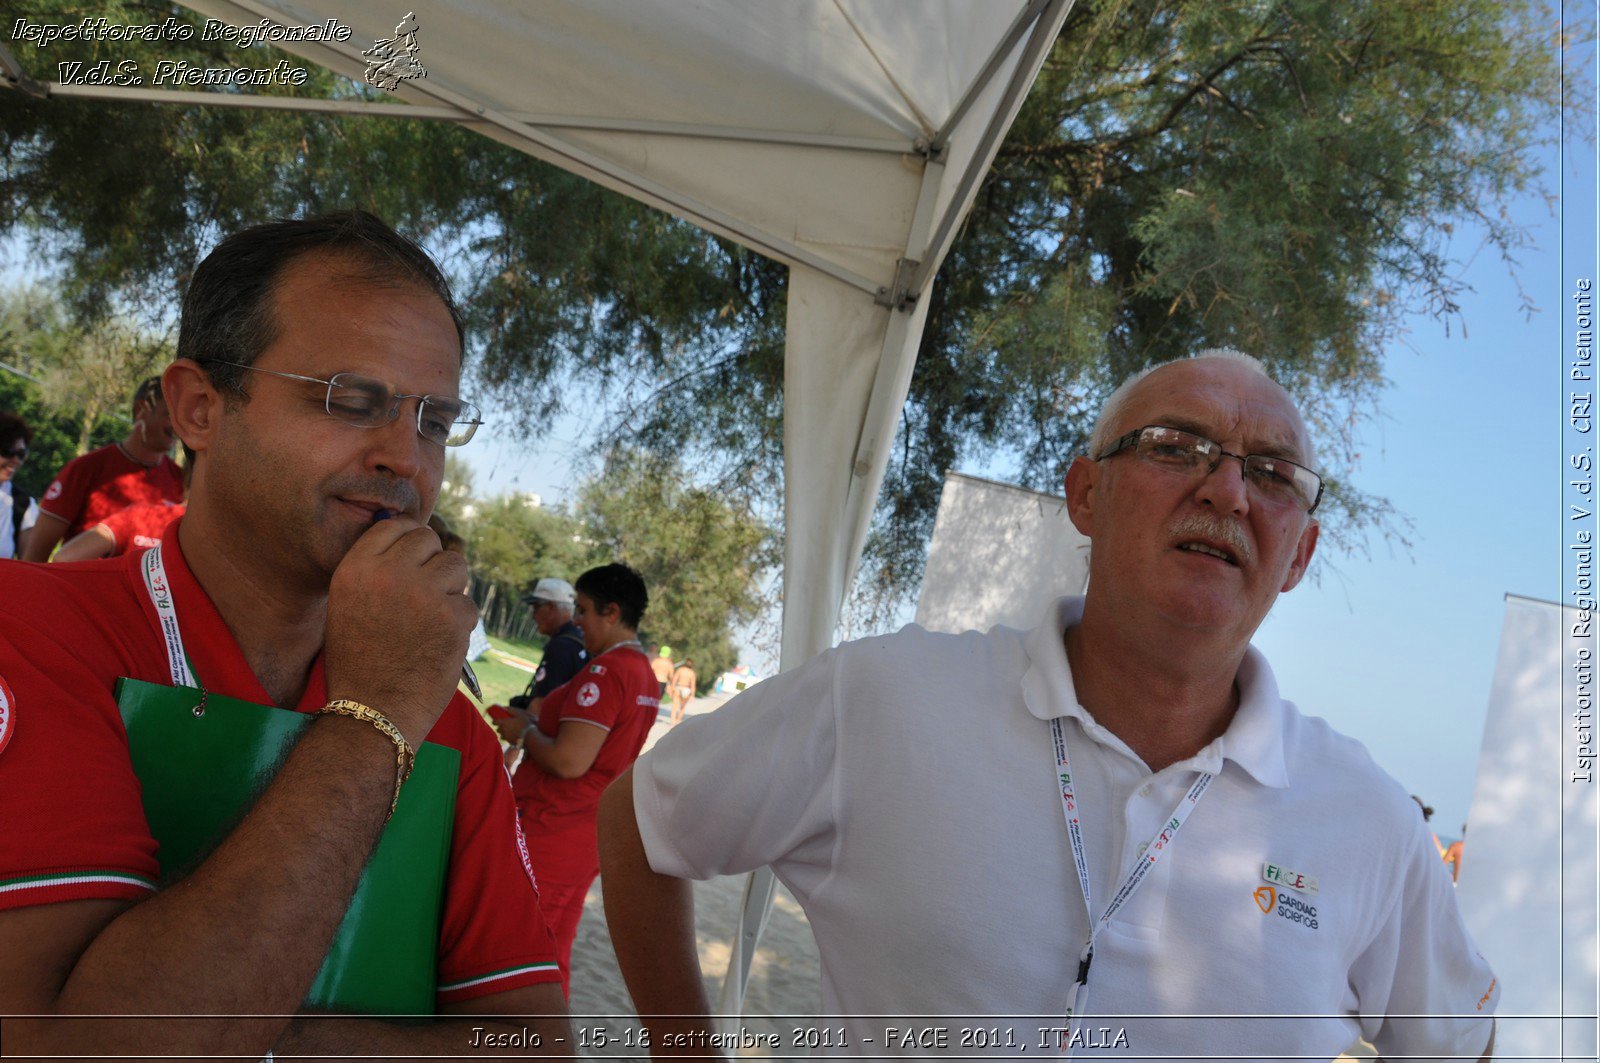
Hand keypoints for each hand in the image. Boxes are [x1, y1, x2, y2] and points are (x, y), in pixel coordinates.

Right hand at [324, 516, 476, 746]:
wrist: (373, 711)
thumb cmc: (359, 662)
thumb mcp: (347, 605)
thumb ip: (375, 571)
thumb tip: (412, 541)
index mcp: (356, 569)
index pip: (394, 526)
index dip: (409, 537)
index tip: (414, 554)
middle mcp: (390, 574)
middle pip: (428, 540)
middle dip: (432, 561)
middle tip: (426, 590)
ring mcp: (424, 594)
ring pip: (456, 566)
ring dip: (451, 588)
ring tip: (432, 617)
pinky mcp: (453, 617)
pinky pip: (468, 604)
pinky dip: (459, 623)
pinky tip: (439, 643)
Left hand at [493, 712, 528, 743]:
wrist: (530, 738)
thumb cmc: (525, 725)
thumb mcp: (520, 714)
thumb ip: (512, 710)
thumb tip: (505, 707)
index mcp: (504, 723)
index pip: (494, 722)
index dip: (495, 720)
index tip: (498, 720)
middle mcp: (503, 730)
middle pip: (498, 729)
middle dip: (500, 726)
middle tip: (506, 724)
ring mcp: (506, 737)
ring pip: (501, 734)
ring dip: (504, 732)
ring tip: (511, 730)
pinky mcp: (509, 742)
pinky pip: (506, 739)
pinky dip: (508, 737)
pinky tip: (514, 735)